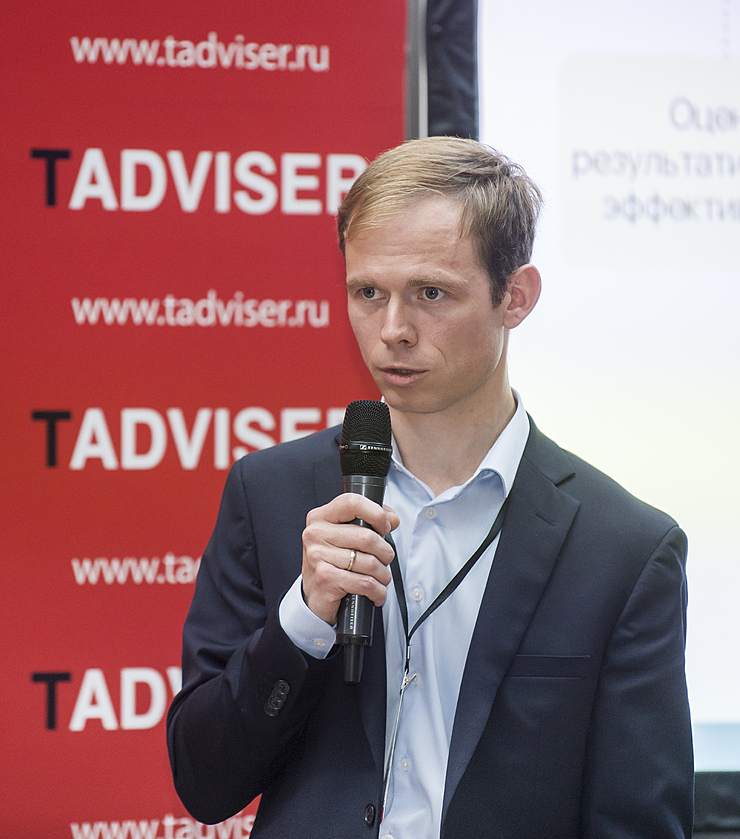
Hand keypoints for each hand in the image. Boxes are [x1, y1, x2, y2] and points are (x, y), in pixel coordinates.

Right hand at [301, 494, 399, 624]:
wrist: (314, 594)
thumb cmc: (333, 562)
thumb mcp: (346, 536)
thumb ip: (370, 520)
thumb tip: (393, 519)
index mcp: (321, 516)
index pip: (353, 502)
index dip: (377, 514)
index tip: (384, 527)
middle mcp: (316, 533)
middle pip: (367, 537)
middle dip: (386, 552)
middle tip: (385, 559)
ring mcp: (318, 555)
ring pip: (370, 562)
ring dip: (383, 574)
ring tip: (381, 578)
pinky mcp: (325, 578)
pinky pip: (365, 582)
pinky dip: (378, 590)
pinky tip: (376, 592)